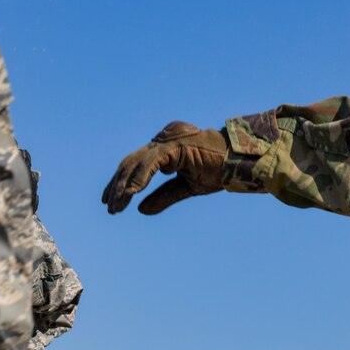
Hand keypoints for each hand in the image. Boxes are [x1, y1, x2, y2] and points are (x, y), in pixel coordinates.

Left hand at [103, 121, 227, 214]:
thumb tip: (140, 210)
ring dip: (124, 186)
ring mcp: (168, 140)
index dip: (121, 181)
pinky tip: (130, 194)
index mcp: (165, 147)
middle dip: (117, 185)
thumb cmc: (218, 171)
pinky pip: (151, 162)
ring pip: (136, 162)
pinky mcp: (175, 145)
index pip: (136, 163)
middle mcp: (163, 139)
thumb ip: (163, 197)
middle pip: (131, 162)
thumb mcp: (186, 188)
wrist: (240, 163)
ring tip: (116, 207)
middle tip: (109, 207)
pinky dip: (138, 178)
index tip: (111, 200)